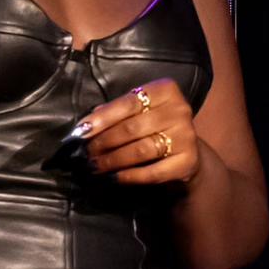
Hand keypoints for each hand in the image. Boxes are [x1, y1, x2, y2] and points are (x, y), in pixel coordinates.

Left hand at [72, 77, 201, 186]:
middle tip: (86, 153)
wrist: (186, 150)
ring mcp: (186, 136)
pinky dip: (131, 176)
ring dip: (113, 160)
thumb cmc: (154, 125)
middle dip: (104, 142)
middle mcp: (179, 110)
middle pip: (132, 128)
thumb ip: (114, 112)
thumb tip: (85, 127)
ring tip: (96, 166)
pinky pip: (154, 172)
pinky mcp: (188, 161)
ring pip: (141, 150)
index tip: (81, 132)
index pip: (128, 104)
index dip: (102, 119)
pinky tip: (115, 177)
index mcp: (165, 91)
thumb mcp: (138, 111)